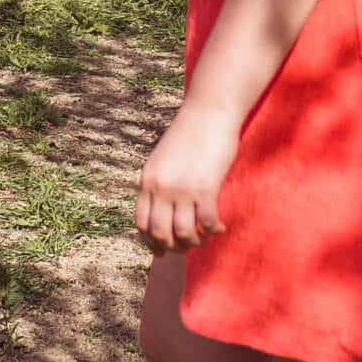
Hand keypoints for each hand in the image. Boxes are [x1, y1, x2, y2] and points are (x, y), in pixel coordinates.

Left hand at [135, 102, 238, 252]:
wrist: (209, 111)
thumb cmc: (190, 132)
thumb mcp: (163, 158)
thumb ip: (159, 182)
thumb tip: (163, 210)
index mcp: (147, 179)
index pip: (141, 223)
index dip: (151, 242)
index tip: (162, 251)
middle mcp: (161, 187)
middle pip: (160, 233)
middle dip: (174, 246)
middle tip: (187, 247)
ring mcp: (182, 189)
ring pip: (183, 234)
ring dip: (194, 242)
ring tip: (203, 238)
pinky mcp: (205, 188)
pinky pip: (207, 223)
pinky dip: (213, 230)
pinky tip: (219, 227)